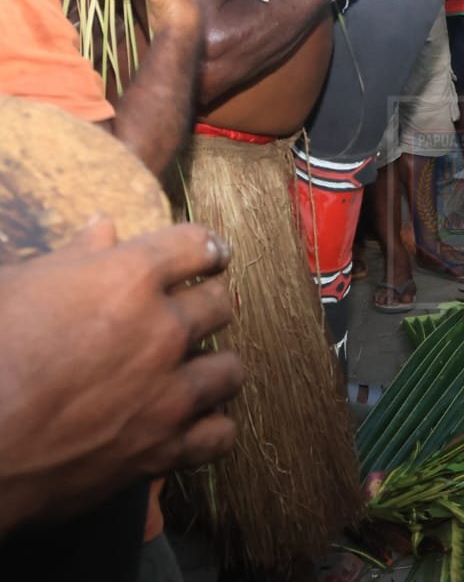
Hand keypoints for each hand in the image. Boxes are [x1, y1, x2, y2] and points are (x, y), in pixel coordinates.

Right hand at [0, 219, 241, 528]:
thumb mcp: (16, 288)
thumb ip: (71, 257)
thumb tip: (103, 227)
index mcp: (128, 280)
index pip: (196, 244)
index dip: (204, 247)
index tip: (209, 255)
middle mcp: (162, 331)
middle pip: (221, 304)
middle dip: (207, 305)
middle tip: (189, 314)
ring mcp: (168, 393)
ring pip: (230, 369)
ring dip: (214, 367)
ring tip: (194, 371)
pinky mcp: (163, 449)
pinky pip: (220, 435)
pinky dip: (210, 430)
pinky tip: (192, 424)